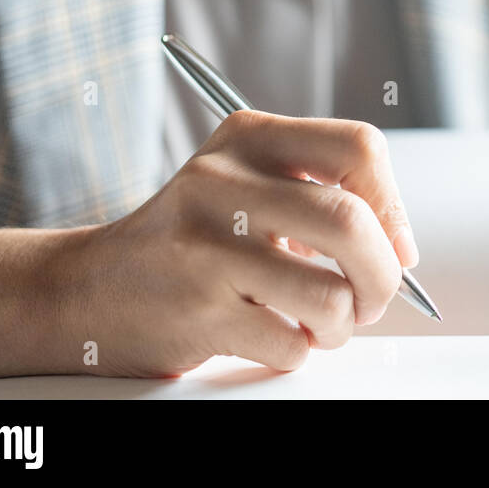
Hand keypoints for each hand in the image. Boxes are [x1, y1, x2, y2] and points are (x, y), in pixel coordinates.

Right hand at [57, 112, 418, 376]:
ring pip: (331, 294)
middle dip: (383, 276)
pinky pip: (291, 342)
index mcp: (248, 137)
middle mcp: (223, 182)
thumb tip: (402, 249)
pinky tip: (273, 335)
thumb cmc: (193, 239)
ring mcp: (205, 247)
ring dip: (344, 324)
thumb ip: (320, 194)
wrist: (86, 290)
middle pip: (351, 223)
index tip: (396, 244)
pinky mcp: (195, 311)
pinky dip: (297, 350)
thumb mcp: (245, 184)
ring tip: (323, 322)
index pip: (359, 148)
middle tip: (374, 298)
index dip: (393, 205)